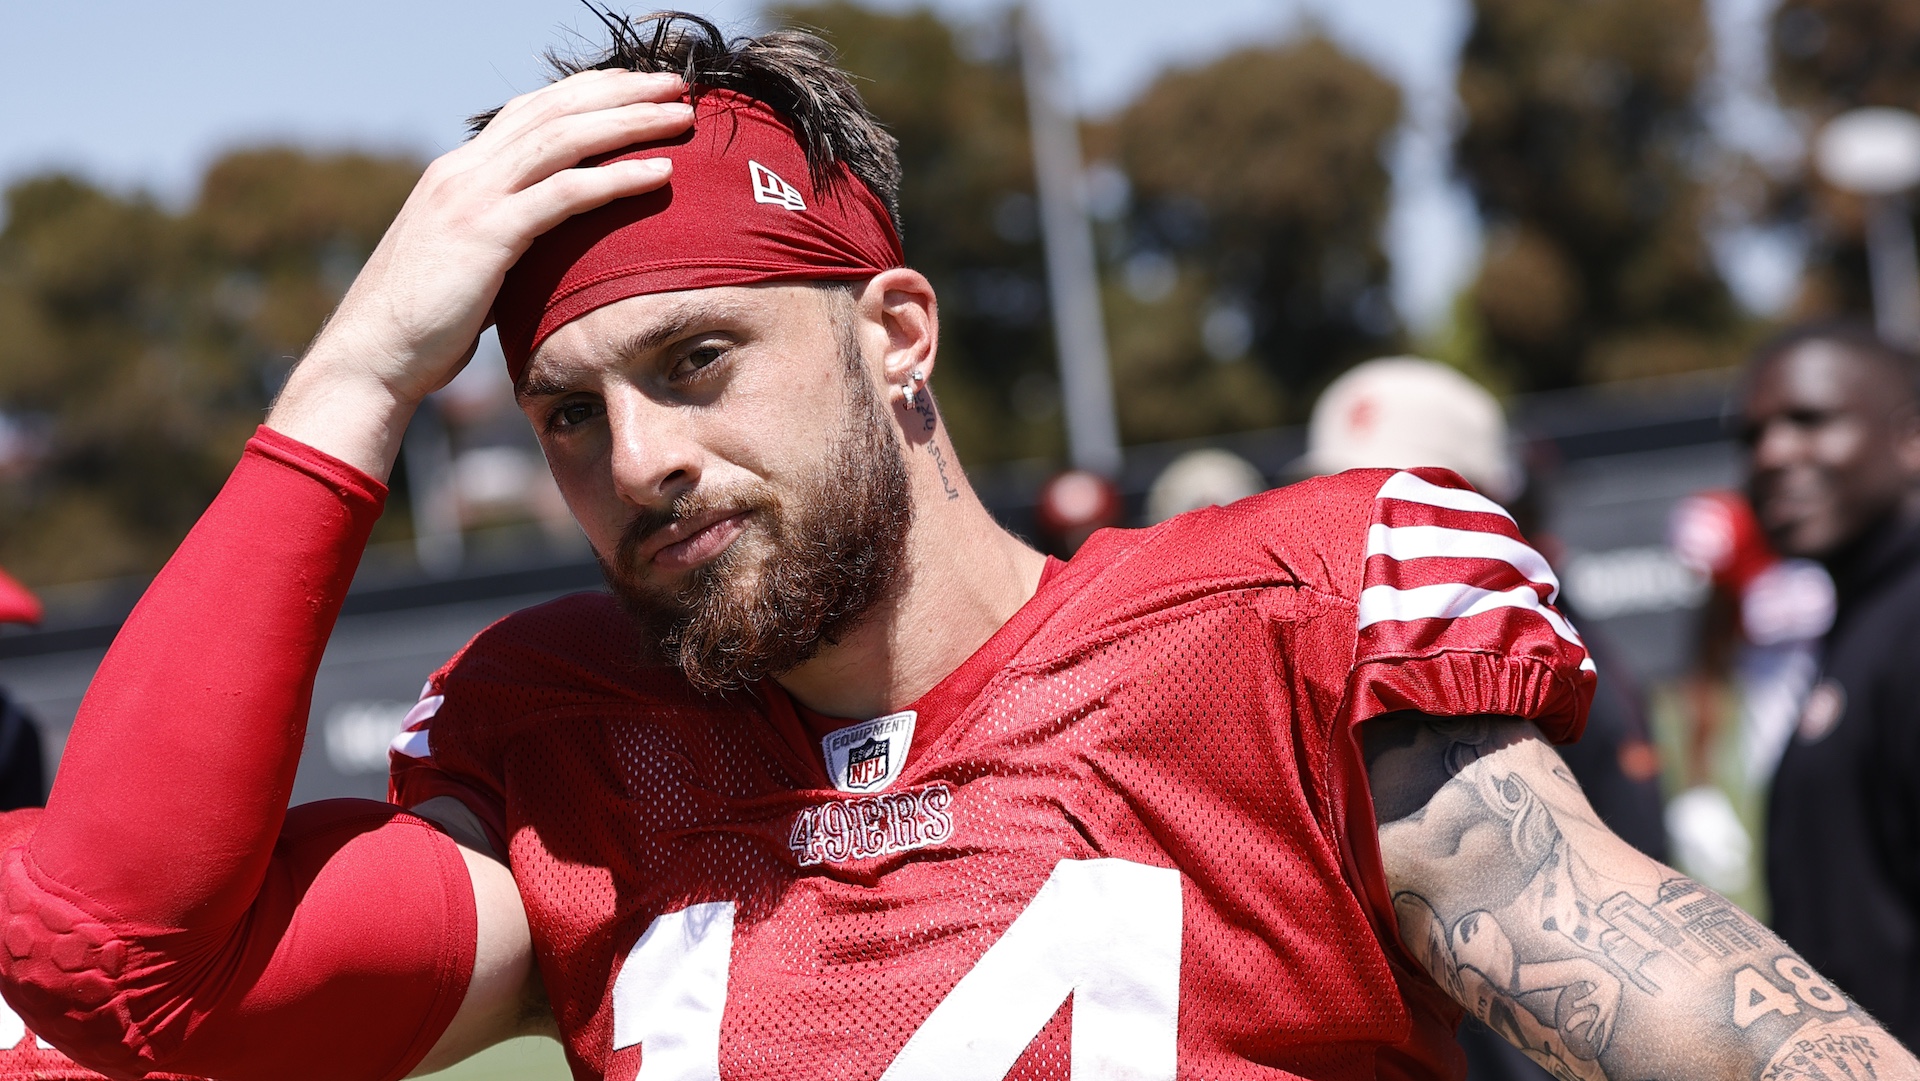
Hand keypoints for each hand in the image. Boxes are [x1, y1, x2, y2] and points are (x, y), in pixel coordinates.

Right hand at [269, 69, 692, 476]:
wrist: (372, 357)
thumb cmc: (422, 326)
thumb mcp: (465, 264)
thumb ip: (500, 238)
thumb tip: (542, 246)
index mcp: (458, 173)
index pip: (530, 111)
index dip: (587, 93)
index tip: (637, 88)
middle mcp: (464, 170)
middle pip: (554, 109)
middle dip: (619, 91)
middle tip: (674, 84)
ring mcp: (472, 197)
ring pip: (564, 138)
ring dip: (630, 121)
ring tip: (681, 114)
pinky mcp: (487, 234)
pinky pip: (565, 194)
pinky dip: (617, 178)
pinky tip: (661, 172)